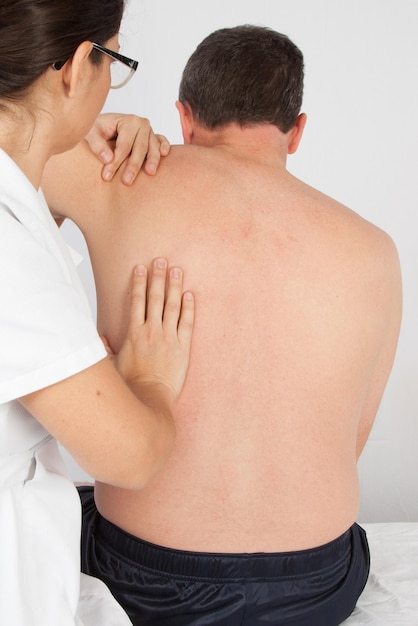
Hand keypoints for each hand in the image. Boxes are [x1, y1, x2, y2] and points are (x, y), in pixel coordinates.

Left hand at [84, 113, 169, 184]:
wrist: (104, 128)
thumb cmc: (97, 131)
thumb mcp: (90, 134)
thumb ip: (97, 145)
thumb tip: (108, 158)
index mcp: (127, 120)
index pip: (123, 145)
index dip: (116, 162)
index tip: (107, 176)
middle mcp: (141, 124)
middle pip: (139, 147)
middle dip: (133, 165)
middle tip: (126, 181)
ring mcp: (149, 131)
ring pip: (152, 147)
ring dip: (152, 160)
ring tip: (149, 173)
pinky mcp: (154, 138)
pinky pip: (162, 141)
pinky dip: (164, 147)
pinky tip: (164, 155)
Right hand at [115, 259, 193, 406]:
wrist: (149, 397)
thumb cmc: (131, 384)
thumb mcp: (111, 364)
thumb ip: (106, 348)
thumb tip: (99, 339)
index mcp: (134, 333)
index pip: (137, 301)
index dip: (139, 283)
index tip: (141, 268)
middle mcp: (152, 331)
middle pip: (155, 298)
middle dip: (158, 277)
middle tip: (161, 260)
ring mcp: (169, 338)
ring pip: (172, 306)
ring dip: (174, 286)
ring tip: (177, 270)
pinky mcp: (183, 347)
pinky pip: (187, 323)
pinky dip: (189, 308)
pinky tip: (190, 295)